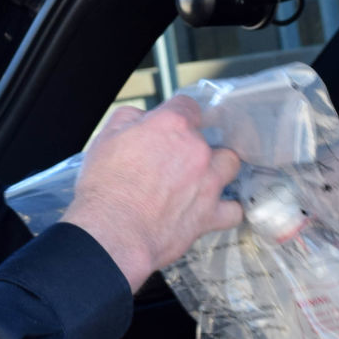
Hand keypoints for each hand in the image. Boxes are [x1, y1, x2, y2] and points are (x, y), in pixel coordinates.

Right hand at [63, 97, 243, 290]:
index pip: (188, 105)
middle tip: (177, 159)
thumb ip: (130, 119)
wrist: (112, 233)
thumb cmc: (105, 189)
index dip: (180, 114)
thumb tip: (142, 119)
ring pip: (230, 164)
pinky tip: (217, 208)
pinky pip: (233, 209)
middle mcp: (196, 150)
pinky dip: (227, 209)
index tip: (175, 123)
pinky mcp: (210, 215)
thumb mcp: (105, 138)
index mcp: (172, 126)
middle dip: (194, 146)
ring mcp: (207, 182)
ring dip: (219, 168)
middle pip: (209, 137)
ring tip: (202, 178)